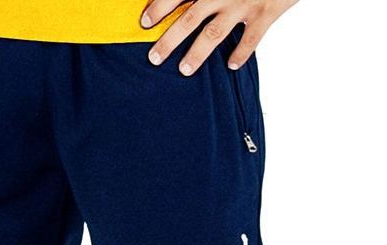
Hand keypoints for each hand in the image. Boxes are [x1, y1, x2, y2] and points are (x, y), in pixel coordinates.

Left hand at [141, 0, 299, 74]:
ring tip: (184, 70)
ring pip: (214, 33)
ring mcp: (244, 3)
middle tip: (154, 58)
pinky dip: (241, 54)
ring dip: (197, 54)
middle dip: (169, 40)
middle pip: (189, 18)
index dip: (159, 8)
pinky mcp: (266, 13)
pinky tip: (231, 66)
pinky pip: (251, 39)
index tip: (144, 23)